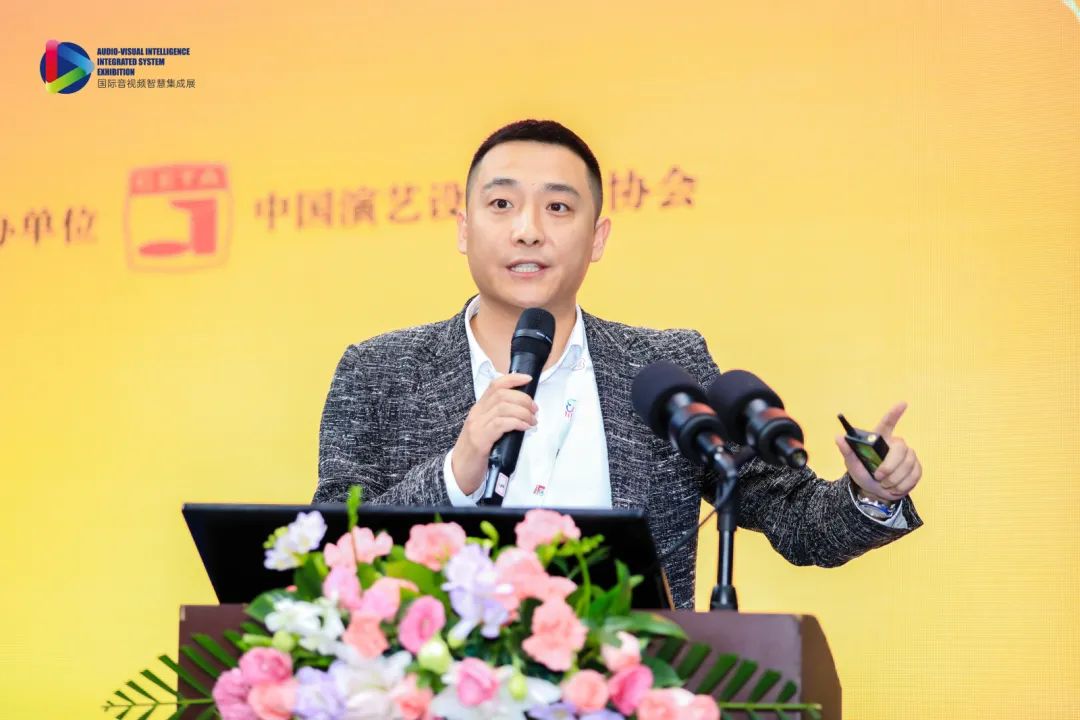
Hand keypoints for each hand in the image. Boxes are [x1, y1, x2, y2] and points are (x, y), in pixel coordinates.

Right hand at [450, 372, 537, 494]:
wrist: (458, 473)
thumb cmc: (476, 453)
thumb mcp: (487, 431)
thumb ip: (500, 419)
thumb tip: (524, 412)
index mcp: (478, 409)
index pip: (494, 385)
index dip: (513, 378)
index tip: (528, 379)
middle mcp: (476, 414)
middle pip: (502, 394)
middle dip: (523, 398)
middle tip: (534, 409)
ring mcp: (477, 426)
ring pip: (503, 407)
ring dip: (523, 412)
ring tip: (532, 421)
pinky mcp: (480, 440)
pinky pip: (501, 424)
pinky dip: (517, 422)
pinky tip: (525, 428)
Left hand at [834, 402, 921, 503]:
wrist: (875, 492)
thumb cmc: (863, 473)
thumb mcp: (852, 464)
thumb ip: (847, 451)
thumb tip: (838, 437)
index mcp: (880, 439)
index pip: (888, 423)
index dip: (895, 413)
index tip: (903, 403)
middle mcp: (896, 444)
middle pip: (900, 449)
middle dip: (890, 466)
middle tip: (879, 477)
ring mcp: (908, 455)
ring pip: (908, 464)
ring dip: (894, 479)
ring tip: (884, 484)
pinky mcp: (916, 467)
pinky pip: (915, 474)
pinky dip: (903, 485)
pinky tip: (895, 487)